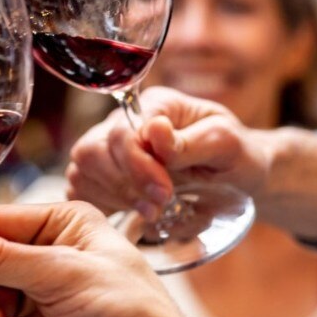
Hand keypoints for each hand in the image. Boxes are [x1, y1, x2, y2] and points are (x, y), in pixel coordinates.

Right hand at [66, 87, 270, 219]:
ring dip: (115, 197)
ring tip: (152, 211)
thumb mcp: (227, 145)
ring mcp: (108, 148)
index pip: (123, 132)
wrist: (236, 177)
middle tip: (158, 207)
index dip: (137, 167)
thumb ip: (191, 140)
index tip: (165, 193)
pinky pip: (80, 188)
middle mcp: (123, 121)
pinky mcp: (102, 174)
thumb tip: (154, 129)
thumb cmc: (236, 156)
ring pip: (82, 170)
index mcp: (155, 105)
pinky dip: (101, 204)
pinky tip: (130, 210)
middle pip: (92, 151)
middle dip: (124, 184)